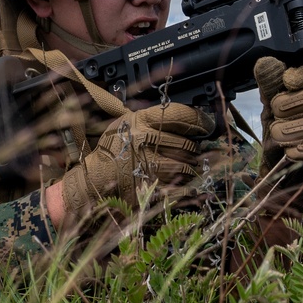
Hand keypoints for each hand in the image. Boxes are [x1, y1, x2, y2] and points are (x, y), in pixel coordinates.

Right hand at [59, 103, 214, 223]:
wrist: (95, 180)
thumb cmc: (113, 149)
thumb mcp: (126, 123)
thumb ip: (151, 118)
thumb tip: (188, 117)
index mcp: (140, 122)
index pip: (180, 115)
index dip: (199, 120)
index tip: (207, 125)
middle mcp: (146, 141)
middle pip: (188, 144)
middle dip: (195, 149)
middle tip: (194, 151)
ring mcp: (150, 166)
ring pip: (188, 166)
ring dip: (192, 168)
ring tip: (187, 166)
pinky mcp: (152, 187)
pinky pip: (183, 186)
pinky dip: (190, 186)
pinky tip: (190, 183)